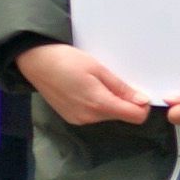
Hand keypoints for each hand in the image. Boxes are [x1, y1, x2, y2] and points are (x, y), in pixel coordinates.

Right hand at [20, 42, 155, 128]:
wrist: (35, 62)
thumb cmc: (67, 60)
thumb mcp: (98, 68)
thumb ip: (121, 88)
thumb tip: (143, 101)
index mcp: (99, 104)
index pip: (136, 116)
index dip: (142, 105)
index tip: (135, 90)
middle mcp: (89, 117)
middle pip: (122, 116)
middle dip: (123, 101)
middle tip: (109, 80)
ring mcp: (79, 120)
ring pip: (108, 115)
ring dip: (108, 102)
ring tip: (93, 83)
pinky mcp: (71, 118)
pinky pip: (94, 115)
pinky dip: (95, 105)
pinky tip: (83, 90)